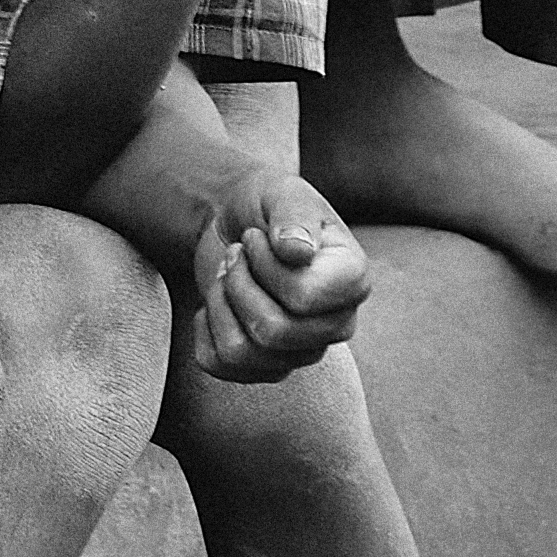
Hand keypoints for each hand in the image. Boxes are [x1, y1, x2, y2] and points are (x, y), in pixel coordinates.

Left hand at [185, 169, 369, 381]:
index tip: (254, 238)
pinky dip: (204, 328)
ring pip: (245, 352)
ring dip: (220, 303)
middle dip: (237, 283)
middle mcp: (336, 323)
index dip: (263, 265)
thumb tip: (296, 253)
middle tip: (236, 254)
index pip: (303, 298)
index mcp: (351, 280)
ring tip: (229, 275)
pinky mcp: (267, 364)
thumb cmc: (264, 204)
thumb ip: (292, 215)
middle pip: (273, 332)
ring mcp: (304, 350)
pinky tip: (219, 303)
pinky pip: (222, 365)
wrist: (235, 220)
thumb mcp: (280, 191)